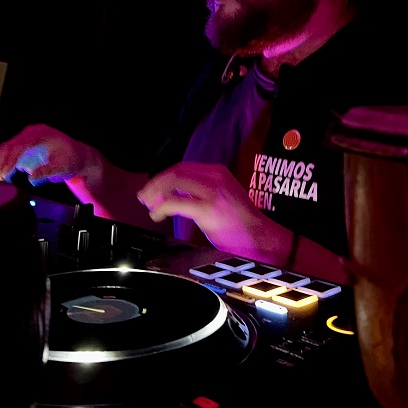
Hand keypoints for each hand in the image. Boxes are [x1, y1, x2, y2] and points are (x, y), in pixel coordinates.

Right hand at [0, 124, 94, 185]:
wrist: (78, 155)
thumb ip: (47, 171)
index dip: (9, 162)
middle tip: (1, 180)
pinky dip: (2, 164)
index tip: (6, 176)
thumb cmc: (72, 159)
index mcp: (40, 134)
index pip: (19, 146)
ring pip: (4, 149)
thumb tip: (31, 178)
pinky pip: (7, 153)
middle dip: (1, 164)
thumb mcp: (63, 166)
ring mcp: (25, 138)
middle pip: (7, 146)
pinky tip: (4, 175)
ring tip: (1, 180)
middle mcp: (30, 133)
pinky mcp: (23, 146)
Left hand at [136, 162, 282, 258]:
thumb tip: (173, 193)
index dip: (163, 177)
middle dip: (156, 183)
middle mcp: (215, 177)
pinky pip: (175, 202)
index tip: (152, 189)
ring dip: (156, 193)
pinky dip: (161, 207)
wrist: (262, 239)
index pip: (183, 167)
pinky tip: (157, 215)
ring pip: (173, 181)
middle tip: (144, 197)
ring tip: (150, 206)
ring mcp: (212, 192)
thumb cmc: (241, 224)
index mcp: (218, 172)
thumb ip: (201, 191)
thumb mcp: (223, 196)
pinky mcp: (208, 209)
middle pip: (176, 171)